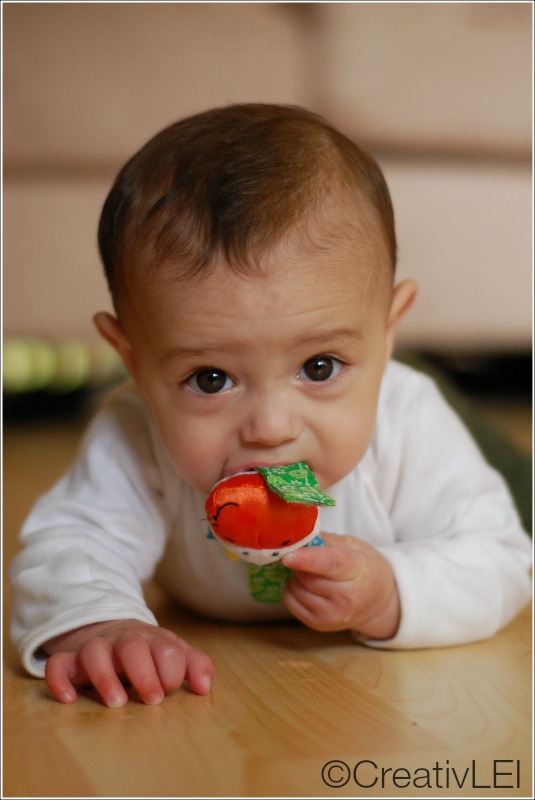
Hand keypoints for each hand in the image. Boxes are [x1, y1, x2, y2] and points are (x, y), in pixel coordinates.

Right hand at [43, 619, 214, 706]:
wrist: (113, 628)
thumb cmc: (150, 650)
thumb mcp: (176, 653)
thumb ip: (196, 665)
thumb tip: (204, 688)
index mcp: (153, 640)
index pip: (166, 648)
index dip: (172, 668)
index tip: (171, 688)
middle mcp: (123, 641)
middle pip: (132, 647)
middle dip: (144, 673)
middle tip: (153, 700)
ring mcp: (96, 647)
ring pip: (95, 652)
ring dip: (105, 676)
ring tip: (116, 702)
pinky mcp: (71, 659)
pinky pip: (59, 664)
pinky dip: (60, 679)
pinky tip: (70, 699)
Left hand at [281, 533, 399, 639]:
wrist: (377, 601)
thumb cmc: (363, 567)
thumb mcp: (353, 546)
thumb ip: (327, 540)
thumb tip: (298, 538)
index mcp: (360, 570)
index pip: (332, 564)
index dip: (307, 559)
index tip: (287, 556)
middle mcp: (348, 598)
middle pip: (309, 578)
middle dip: (300, 563)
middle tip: (307, 557)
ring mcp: (333, 615)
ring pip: (297, 590)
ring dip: (296, 577)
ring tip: (312, 573)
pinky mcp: (319, 624)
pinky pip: (290, 602)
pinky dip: (292, 590)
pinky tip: (307, 586)